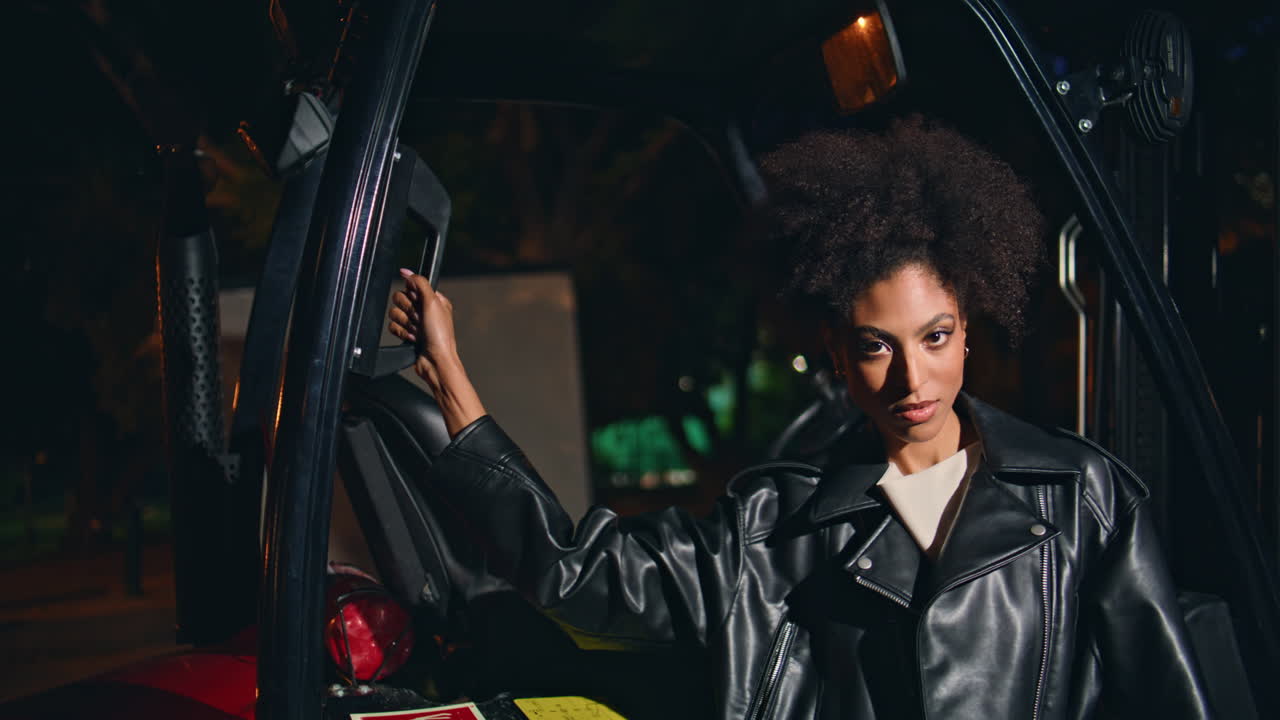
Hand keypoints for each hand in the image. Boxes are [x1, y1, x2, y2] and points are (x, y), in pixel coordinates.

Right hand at [388, 269, 485, 435]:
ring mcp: (415, 323)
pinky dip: (401, 333)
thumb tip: (407, 271)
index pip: (411, 287)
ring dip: (405, 324)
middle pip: (400, 299)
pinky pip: (393, 327)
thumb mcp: (434, 303)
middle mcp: (424, 310)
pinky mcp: (407, 334)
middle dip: (408, 311)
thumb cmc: (441, 336)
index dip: (412, 296)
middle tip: (419, 320)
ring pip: (395, 313)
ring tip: (417, 332)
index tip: (419, 304)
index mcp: (433, 299)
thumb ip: (419, 283)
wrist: (435, 361)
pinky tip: (413, 339)